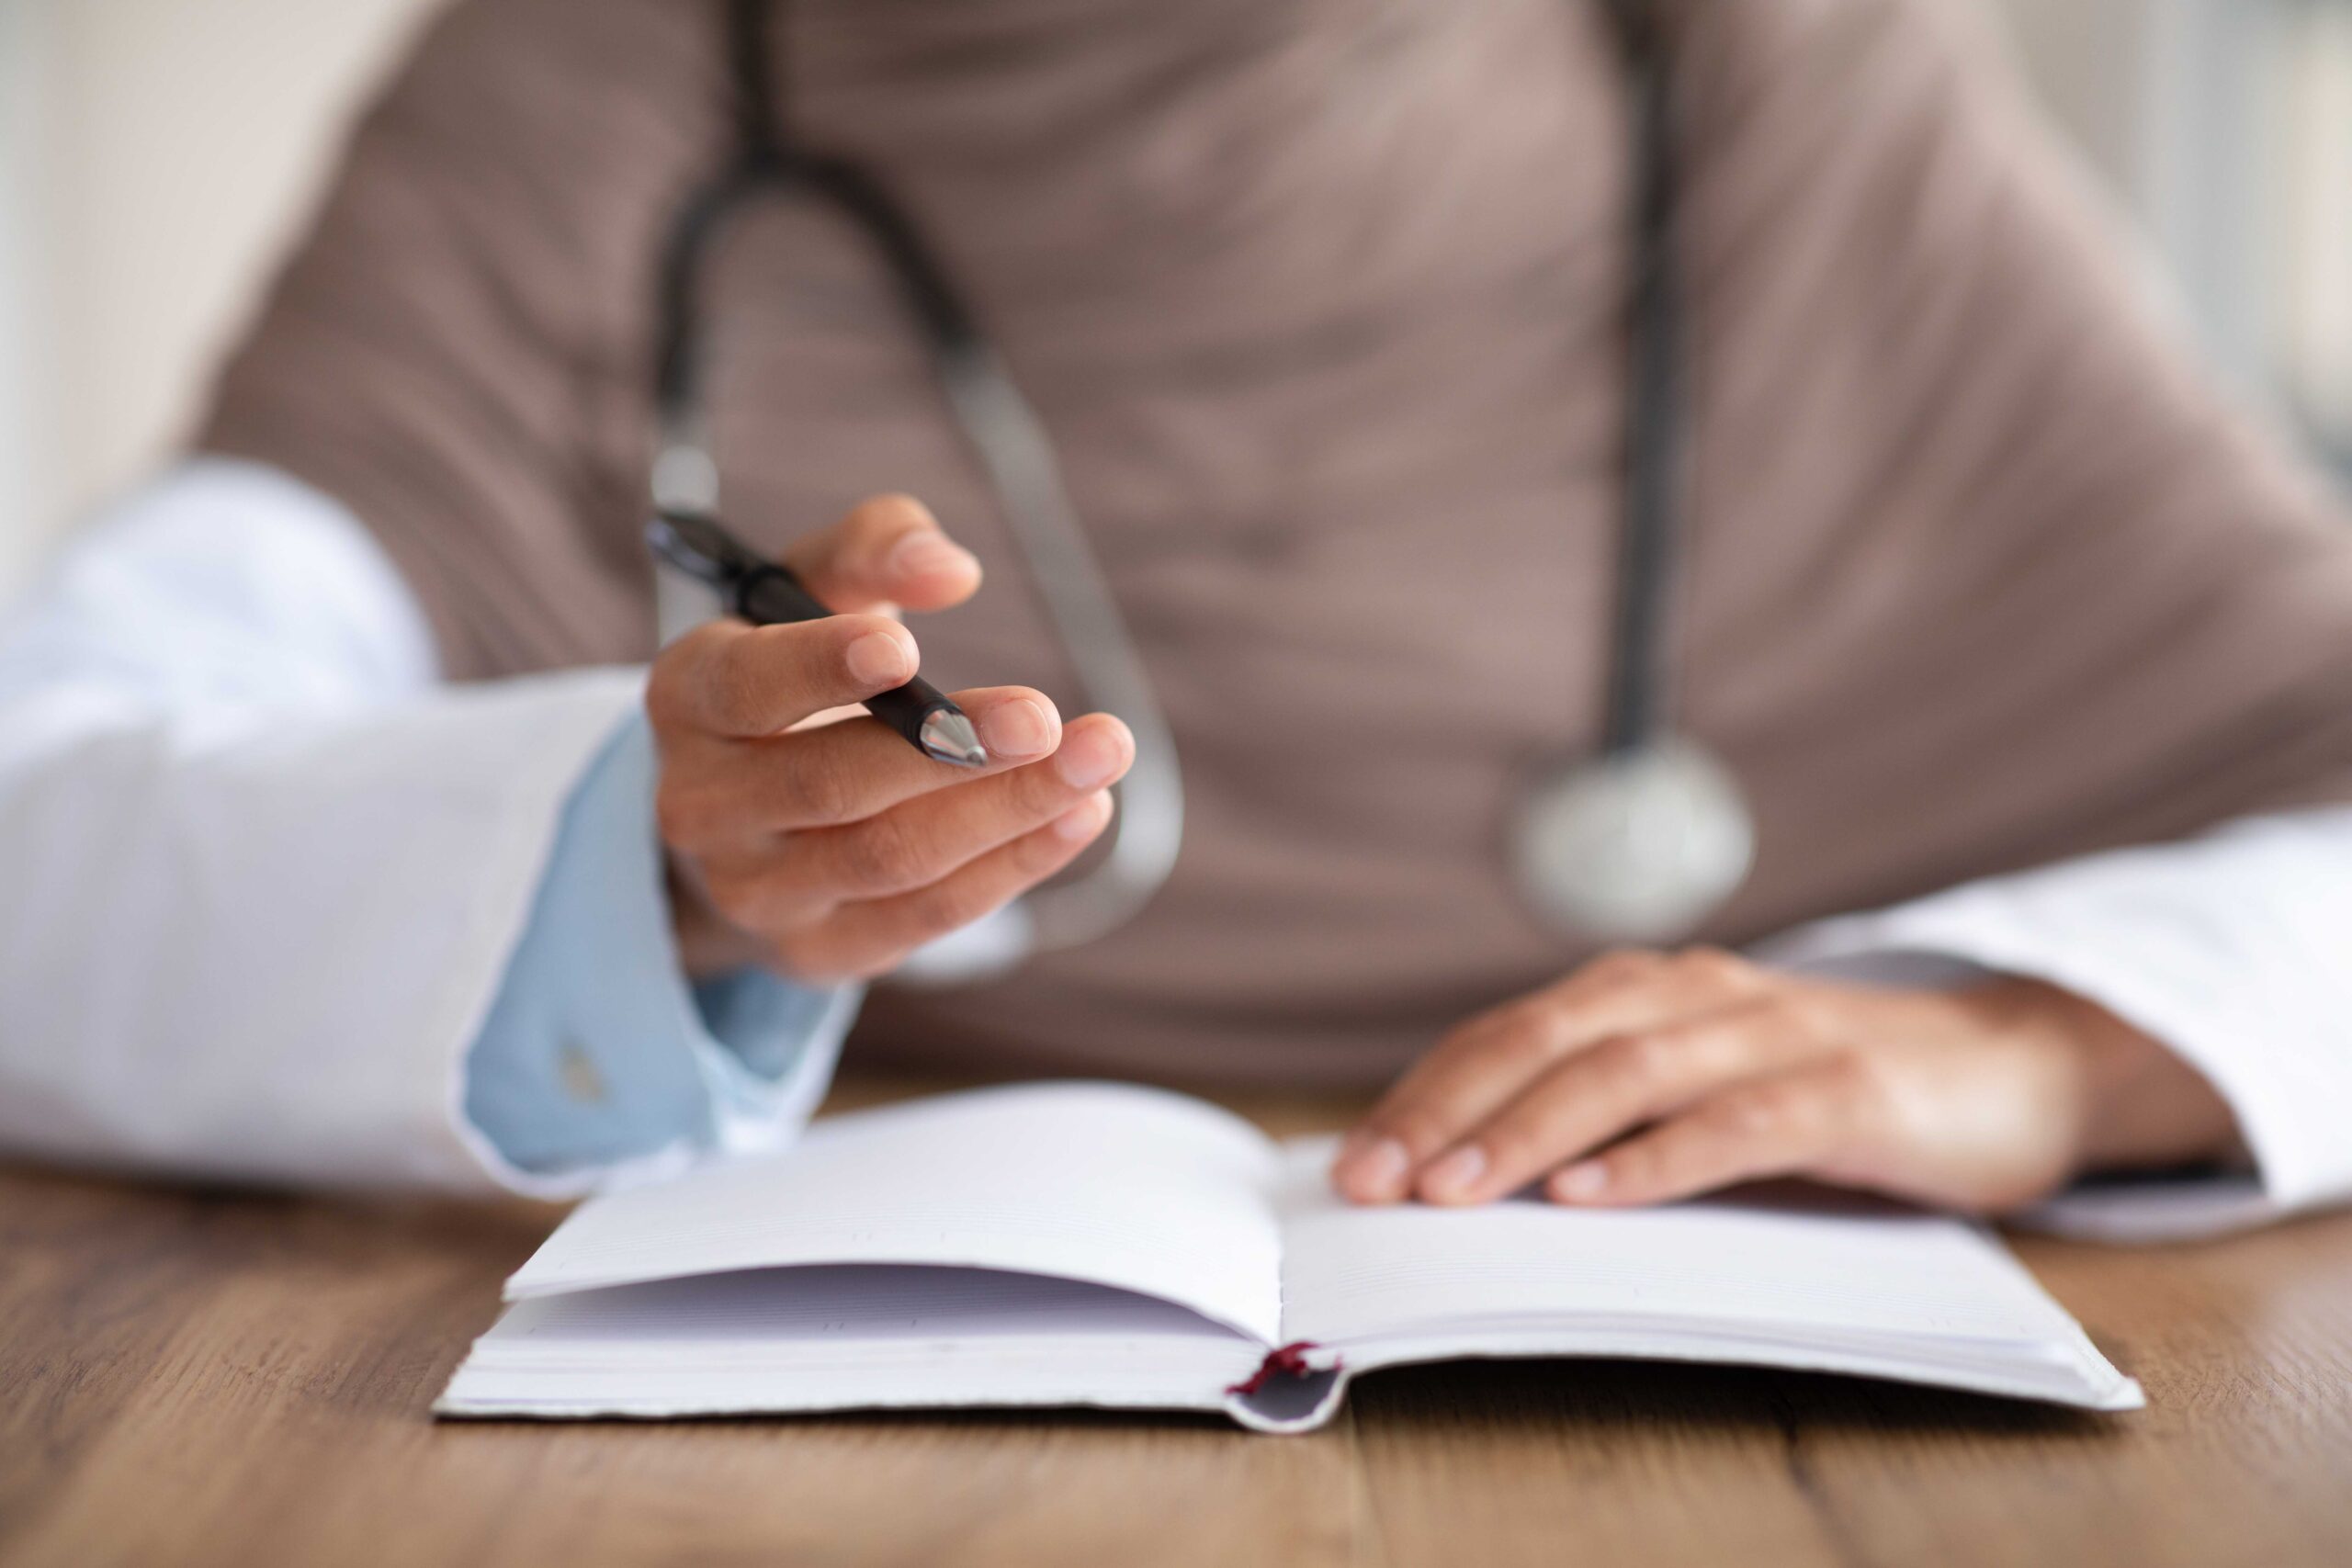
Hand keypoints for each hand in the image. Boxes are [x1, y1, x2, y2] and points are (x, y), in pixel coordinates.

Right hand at [648, 494, 1133, 981]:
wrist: (741, 821)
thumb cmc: (792, 679)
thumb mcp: (810, 594)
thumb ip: (871, 553)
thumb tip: (950, 568)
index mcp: (687, 702)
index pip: (743, 691)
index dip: (818, 670)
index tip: (906, 650)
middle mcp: (704, 807)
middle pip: (829, 786)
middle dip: (945, 752)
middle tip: (1044, 719)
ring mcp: (756, 894)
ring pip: (889, 858)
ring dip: (1005, 810)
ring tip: (1097, 757)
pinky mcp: (818, 952)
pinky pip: (925, 916)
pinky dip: (1013, 866)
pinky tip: (1081, 813)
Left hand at [1330, 948, 2240, 1213]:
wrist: (2007, 1068)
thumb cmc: (1824, 1092)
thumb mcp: (1699, 1091)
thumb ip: (1606, 1113)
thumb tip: (1465, 1178)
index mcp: (1648, 991)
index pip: (1509, 1034)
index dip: (1425, 1092)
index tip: (1353, 1161)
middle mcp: (1698, 995)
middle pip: (1546, 1042)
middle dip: (1448, 1112)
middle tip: (1374, 1183)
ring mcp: (1776, 1036)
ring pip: (1627, 1074)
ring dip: (1529, 1134)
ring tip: (1456, 1193)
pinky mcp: (1849, 1092)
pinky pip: (1738, 1123)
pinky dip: (1657, 1159)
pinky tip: (1593, 1199)